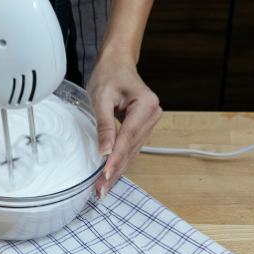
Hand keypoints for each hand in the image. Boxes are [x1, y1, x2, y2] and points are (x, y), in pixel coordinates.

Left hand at [87, 55, 161, 199]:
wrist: (116, 63)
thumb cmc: (108, 75)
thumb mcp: (101, 97)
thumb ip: (104, 125)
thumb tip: (105, 152)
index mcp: (146, 105)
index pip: (128, 138)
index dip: (115, 159)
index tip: (104, 176)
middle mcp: (153, 115)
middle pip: (131, 149)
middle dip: (115, 170)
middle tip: (100, 190)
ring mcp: (149, 122)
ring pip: (132, 152)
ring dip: (118, 170)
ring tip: (103, 188)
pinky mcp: (142, 127)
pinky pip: (130, 147)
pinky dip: (120, 161)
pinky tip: (110, 175)